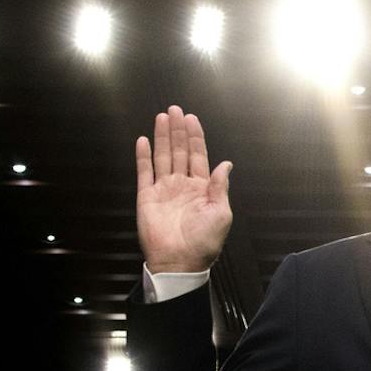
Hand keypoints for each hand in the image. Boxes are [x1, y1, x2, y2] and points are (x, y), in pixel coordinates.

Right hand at [135, 106, 233, 273]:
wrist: (179, 261)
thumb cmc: (204, 240)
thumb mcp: (221, 213)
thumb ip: (220, 186)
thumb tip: (227, 163)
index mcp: (201, 188)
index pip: (197, 156)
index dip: (195, 137)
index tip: (192, 119)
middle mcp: (181, 185)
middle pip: (179, 151)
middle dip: (177, 130)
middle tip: (175, 109)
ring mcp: (163, 190)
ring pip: (162, 156)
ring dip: (162, 137)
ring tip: (162, 117)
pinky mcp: (146, 197)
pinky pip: (144, 172)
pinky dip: (143, 156)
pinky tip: (144, 140)